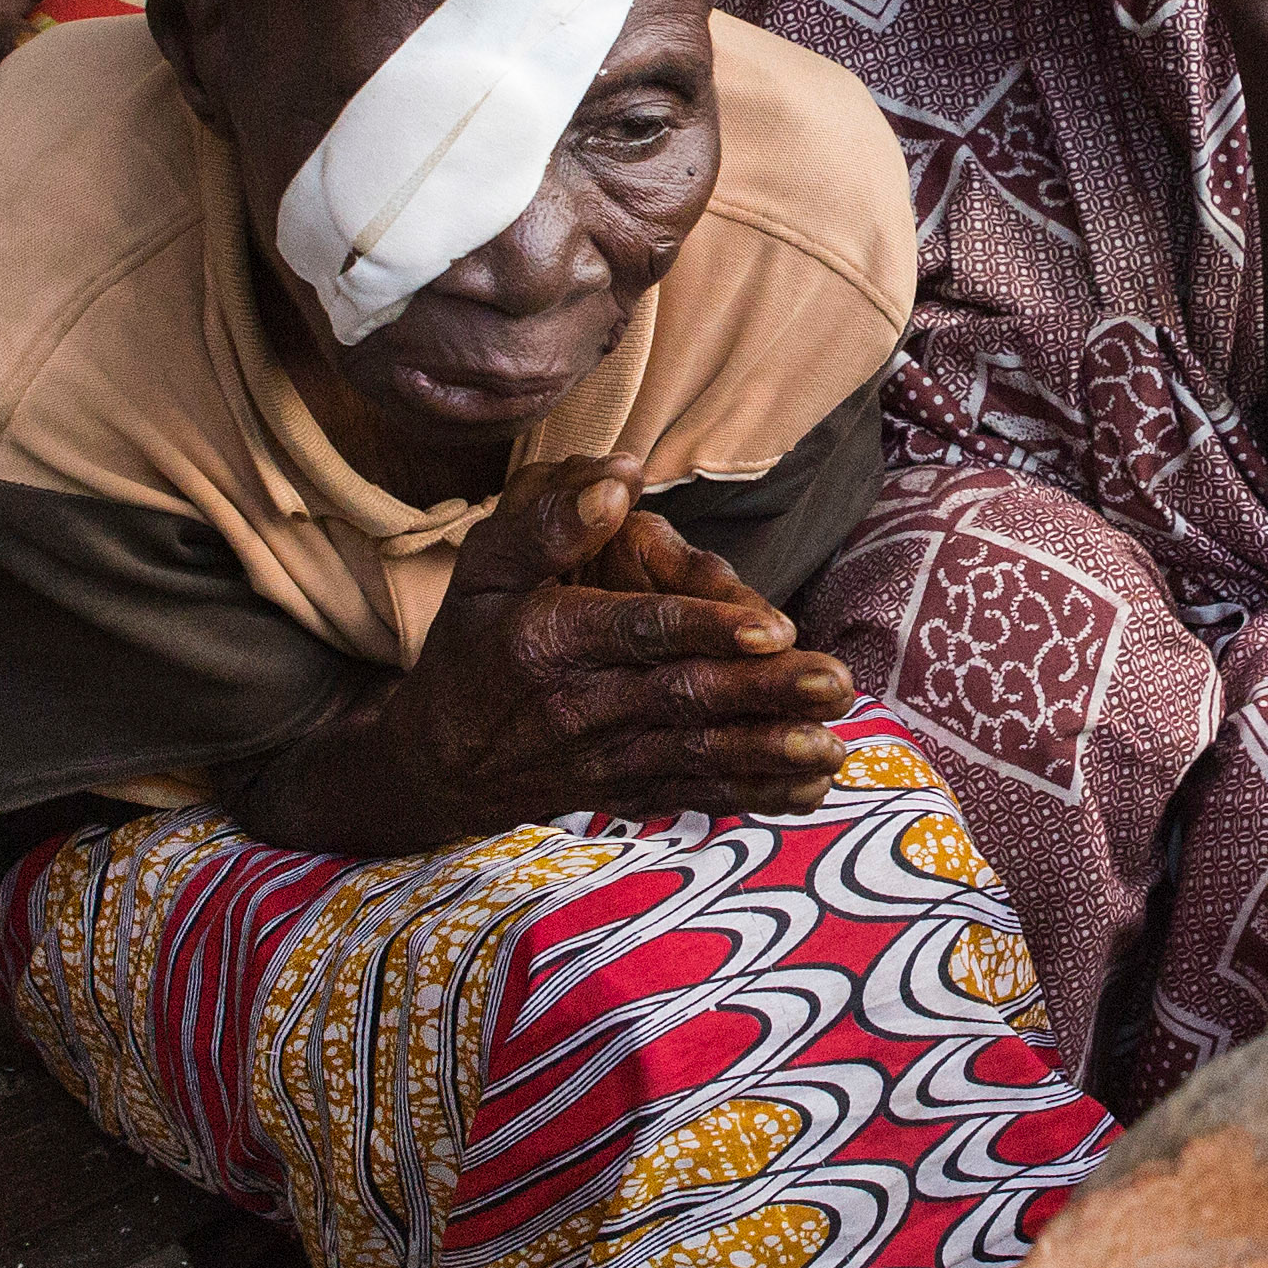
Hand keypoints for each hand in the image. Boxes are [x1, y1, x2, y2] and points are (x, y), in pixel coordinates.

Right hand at [372, 460, 850, 841]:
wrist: (433, 758)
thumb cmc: (474, 639)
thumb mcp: (487, 566)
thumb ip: (550, 520)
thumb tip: (622, 474)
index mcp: (548, 639)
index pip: (637, 631)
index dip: (705, 629)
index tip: (773, 629)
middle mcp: (578, 705)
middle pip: (682, 696)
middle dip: (763, 692)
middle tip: (834, 683)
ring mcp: (604, 758)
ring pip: (695, 753)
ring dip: (769, 751)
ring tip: (833, 745)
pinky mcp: (624, 792)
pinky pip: (693, 794)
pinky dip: (754, 793)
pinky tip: (813, 786)